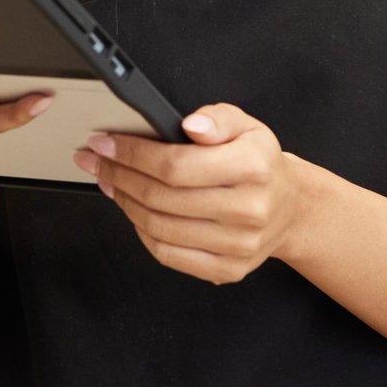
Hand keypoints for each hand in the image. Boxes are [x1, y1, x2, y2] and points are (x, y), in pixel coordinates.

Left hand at [73, 103, 305, 283]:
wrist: (289, 209)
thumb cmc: (259, 165)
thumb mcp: (247, 126)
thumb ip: (218, 118)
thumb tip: (191, 124)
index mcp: (252, 167)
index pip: (175, 164)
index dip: (132, 154)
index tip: (105, 144)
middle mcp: (248, 209)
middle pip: (162, 197)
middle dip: (119, 175)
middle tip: (98, 162)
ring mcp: (237, 245)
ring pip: (159, 227)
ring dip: (124, 202)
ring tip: (112, 182)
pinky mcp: (227, 269)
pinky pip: (168, 254)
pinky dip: (142, 233)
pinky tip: (134, 212)